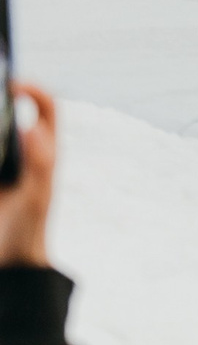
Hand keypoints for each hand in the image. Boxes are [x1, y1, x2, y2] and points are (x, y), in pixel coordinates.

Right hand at [0, 83, 57, 269]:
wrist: (10, 261)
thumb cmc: (26, 230)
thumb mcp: (33, 198)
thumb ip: (38, 164)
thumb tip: (31, 127)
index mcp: (44, 151)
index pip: (46, 107)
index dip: (32, 89)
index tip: (10, 83)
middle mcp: (26, 152)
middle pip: (11, 111)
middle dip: (1, 97)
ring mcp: (6, 163)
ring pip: (0, 130)